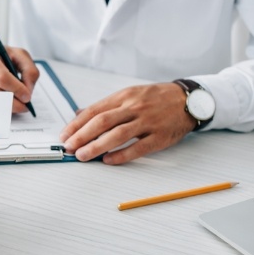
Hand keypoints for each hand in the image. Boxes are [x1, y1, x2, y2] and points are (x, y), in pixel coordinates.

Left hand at [59, 83, 195, 164]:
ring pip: (118, 134)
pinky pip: (138, 147)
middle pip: (102, 122)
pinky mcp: (160, 136)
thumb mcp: (129, 94)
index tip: (64, 135)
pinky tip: (108, 160)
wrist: (189, 99)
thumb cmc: (156, 98)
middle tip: (69, 147)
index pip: (94, 111)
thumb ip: (105, 106)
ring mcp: (147, 122)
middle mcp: (134, 107)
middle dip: (82, 135)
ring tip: (83, 155)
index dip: (76, 124)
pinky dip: (122, 155)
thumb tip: (79, 114)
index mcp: (123, 97)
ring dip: (97, 146)